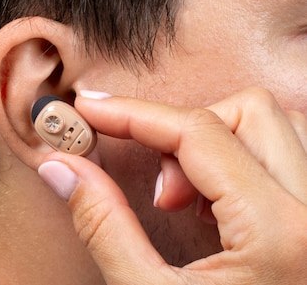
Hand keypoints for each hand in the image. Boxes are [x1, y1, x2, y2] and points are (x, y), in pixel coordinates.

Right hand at [38, 87, 306, 283]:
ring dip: (217, 146)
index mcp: (282, 235)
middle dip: (186, 133)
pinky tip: (218, 212)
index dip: (132, 113)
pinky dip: (242, 164)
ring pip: (277, 127)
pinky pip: (289, 158)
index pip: (198, 132)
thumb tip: (60, 166)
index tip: (90, 109)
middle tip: (159, 192)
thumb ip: (103, 223)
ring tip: (188, 203)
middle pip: (250, 112)